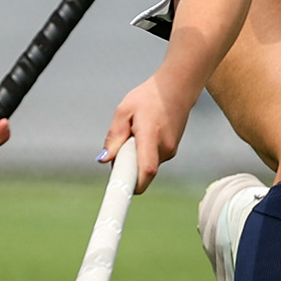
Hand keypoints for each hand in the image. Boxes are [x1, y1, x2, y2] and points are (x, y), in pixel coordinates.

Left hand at [97, 73, 195, 193]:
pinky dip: (143, 153)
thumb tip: (104, 159)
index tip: (121, 191)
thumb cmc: (148, 98)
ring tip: (135, 133)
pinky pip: (151, 160)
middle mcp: (164, 148)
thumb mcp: (124, 111)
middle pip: (141, 172)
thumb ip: (114, 137)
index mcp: (150, 136)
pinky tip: (144, 133)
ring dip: (135, 158)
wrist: (176, 89)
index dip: (134, 185)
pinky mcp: (171, 151)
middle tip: (120, 146)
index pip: (146, 170)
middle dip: (127, 167)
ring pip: (145, 166)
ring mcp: (170, 151)